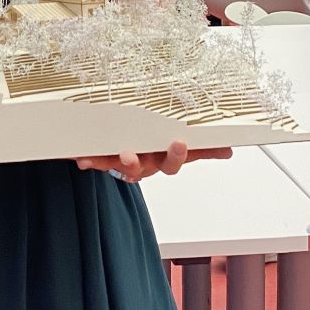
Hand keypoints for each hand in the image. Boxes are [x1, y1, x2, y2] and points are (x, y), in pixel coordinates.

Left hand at [76, 142, 232, 181]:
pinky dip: (91, 160)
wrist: (131, 157)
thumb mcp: (182, 147)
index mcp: (165, 159)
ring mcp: (127, 165)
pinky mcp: (108, 161)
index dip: (177, 154)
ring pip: (122, 167)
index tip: (179, 142)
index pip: (175, 161)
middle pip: (147, 168)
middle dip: (139, 162)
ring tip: (108, 156)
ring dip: (113, 163)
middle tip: (132, 154)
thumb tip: (229, 150)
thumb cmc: (158, 150)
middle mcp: (147, 165)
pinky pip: (100, 162)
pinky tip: (80, 158)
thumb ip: (204, 148)